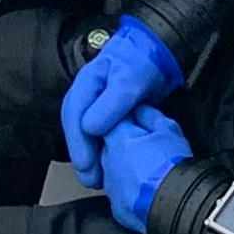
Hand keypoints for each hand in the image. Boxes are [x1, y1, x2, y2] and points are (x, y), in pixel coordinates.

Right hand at [60, 22, 185, 171]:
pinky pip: (97, 134)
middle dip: (81, 155)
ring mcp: (95, 104)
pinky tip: (105, 165)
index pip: (74, 115)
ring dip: (89, 156)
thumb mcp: (130, 81)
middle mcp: (86, 94)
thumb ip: (111, 104)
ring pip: (84, 133)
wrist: (158, 53)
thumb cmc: (144, 63)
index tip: (85, 163)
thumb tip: (89, 128)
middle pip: (75, 127)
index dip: (78, 142)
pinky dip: (99, 151)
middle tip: (89, 178)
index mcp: (87, 83)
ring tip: (95, 179)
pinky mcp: (106, 113)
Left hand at [90, 106, 191, 231]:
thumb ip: (147, 114)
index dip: (126, 120)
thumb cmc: (175, 167)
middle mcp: (106, 162)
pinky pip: (119, 193)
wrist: (179, 205)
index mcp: (117, 139)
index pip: (110, 120)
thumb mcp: (168, 129)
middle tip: (148, 149)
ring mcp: (110, 187)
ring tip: (150, 171)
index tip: (138, 122)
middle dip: (124, 145)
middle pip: (109, 146)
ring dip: (125, 168)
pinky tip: (146, 189)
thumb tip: (137, 109)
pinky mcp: (117, 208)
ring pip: (112, 171)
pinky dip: (129, 190)